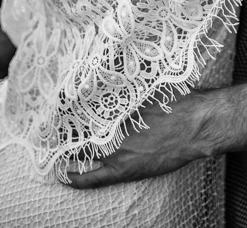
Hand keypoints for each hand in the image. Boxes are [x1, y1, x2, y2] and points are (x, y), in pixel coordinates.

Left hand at [65, 95, 209, 188]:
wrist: (195, 125)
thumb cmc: (177, 102)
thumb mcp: (150, 85)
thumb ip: (131, 83)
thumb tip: (115, 67)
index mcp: (115, 108)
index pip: (80, 110)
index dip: (65, 111)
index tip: (56, 108)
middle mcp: (110, 129)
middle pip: (77, 131)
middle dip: (64, 130)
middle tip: (51, 129)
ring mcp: (115, 151)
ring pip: (80, 152)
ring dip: (67, 150)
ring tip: (55, 148)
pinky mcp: (123, 170)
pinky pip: (93, 179)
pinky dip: (77, 178)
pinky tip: (64, 176)